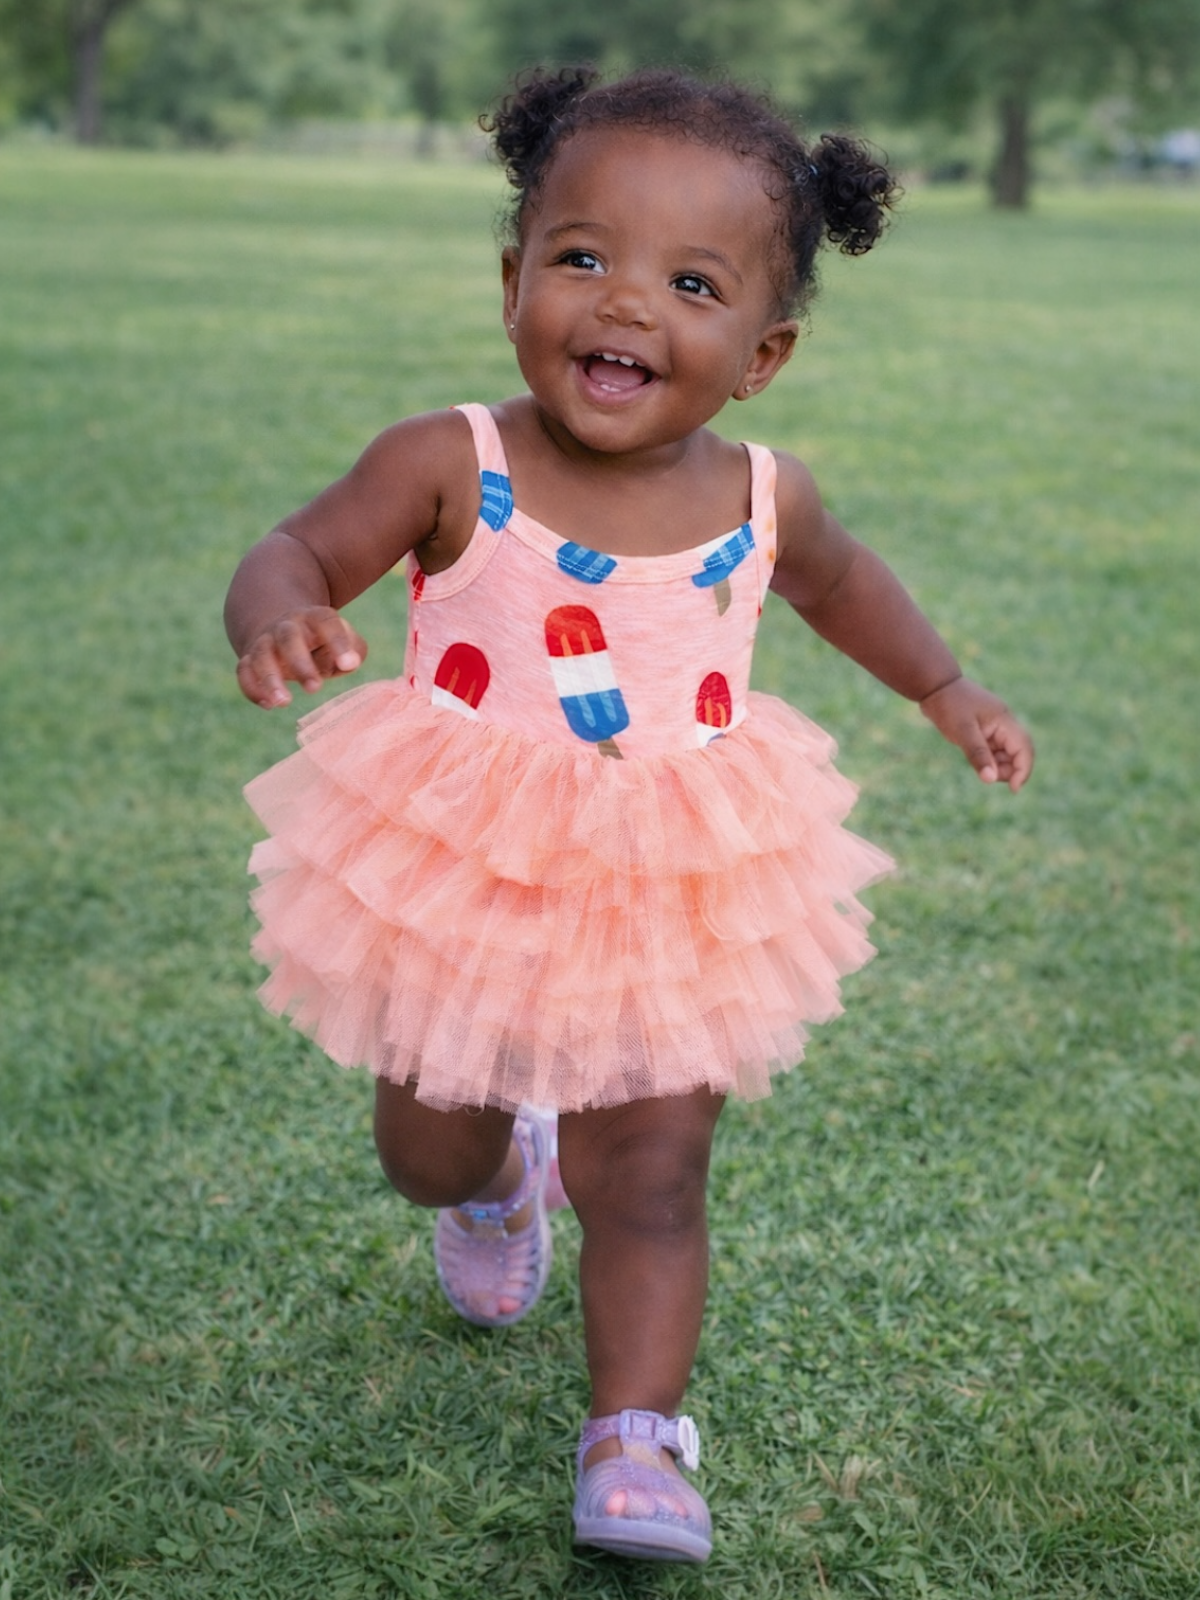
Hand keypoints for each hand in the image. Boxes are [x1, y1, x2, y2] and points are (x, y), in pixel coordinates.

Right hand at [236, 606, 366, 708]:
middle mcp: (287, 626)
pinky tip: (268, 705)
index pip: (325, 623)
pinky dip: (252, 687)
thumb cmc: (325, 645)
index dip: (338, 642)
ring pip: (260, 655)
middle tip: (314, 689)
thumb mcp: (346, 644)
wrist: (284, 631)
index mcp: (315, 618)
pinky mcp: (250, 658)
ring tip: (284, 702)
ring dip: (270, 679)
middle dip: (299, 663)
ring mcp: (266, 641)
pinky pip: (243, 670)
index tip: (348, 665)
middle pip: (288, 637)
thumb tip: (348, 663)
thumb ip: (354, 651)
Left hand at [919, 677, 1034, 791]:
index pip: (1024, 748)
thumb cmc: (948, 705)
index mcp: (1004, 721)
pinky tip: (976, 761)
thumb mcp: (962, 730)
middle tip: (990, 778)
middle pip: (1019, 752)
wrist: (934, 687)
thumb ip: (978, 754)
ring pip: (1006, 753)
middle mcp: (1004, 724)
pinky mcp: (984, 731)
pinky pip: (994, 750)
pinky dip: (989, 760)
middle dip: (1011, 770)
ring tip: (980, 768)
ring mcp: (995, 727)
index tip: (1014, 789)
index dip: (1024, 770)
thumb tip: (991, 779)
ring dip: (999, 766)